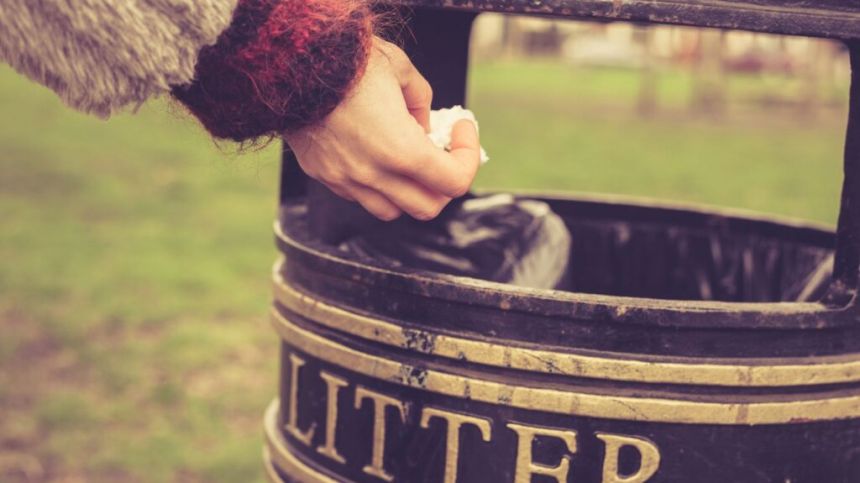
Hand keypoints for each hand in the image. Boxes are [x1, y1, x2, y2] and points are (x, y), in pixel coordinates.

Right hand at [284, 38, 481, 220]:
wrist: (288, 62)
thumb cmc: (347, 60)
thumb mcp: (399, 68)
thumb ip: (421, 101)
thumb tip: (424, 125)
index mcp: (401, 150)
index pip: (455, 182)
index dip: (469, 156)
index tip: (461, 128)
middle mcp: (374, 175)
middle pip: (427, 207)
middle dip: (442, 183)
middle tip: (442, 152)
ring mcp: (345, 180)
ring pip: (392, 210)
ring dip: (408, 190)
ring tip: (407, 159)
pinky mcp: (324, 175)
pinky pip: (360, 196)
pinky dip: (377, 184)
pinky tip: (375, 153)